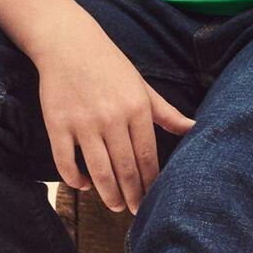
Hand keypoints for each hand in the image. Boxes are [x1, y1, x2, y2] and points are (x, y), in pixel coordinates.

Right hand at [35, 18, 196, 216]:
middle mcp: (112, 117)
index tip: (154, 197)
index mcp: (136, 107)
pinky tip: (84, 185)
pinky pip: (66, 163)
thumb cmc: (109, 64)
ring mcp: (84, 123)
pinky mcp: (58, 125)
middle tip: (135, 210)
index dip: (151, 181)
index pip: (148, 155)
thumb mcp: (141, 85)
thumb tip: (194, 128)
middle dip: (132, 194)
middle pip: (125, 168)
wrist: (68, 42)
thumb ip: (166, 112)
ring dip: (108, 194)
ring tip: (115, 204)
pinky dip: (76, 180)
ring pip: (99, 172)